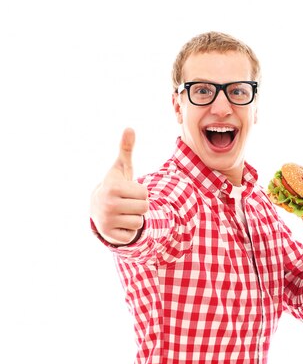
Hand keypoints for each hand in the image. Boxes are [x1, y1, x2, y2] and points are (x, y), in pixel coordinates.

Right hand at [90, 128, 147, 244]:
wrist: (96, 209)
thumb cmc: (114, 187)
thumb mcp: (120, 169)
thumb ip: (126, 149)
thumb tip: (130, 128)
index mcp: (113, 187)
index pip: (145, 193)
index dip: (140, 192)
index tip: (128, 192)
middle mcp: (108, 204)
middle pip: (144, 208)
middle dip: (139, 206)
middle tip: (126, 203)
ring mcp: (108, 221)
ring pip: (140, 222)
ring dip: (134, 219)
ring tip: (123, 213)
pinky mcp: (111, 235)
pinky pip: (132, 235)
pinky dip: (128, 231)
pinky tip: (119, 224)